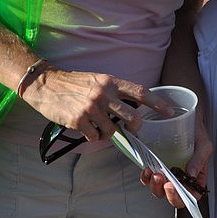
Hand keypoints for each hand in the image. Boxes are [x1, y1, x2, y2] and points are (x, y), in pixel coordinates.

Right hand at [22, 68, 172, 141]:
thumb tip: (131, 106)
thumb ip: (113, 91)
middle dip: (135, 128)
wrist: (46, 84)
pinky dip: (93, 136)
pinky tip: (85, 128)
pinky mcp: (79, 120)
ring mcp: (92, 108)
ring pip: (112, 131)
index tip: (170, 111)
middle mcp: (104, 94)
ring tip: (98, 127)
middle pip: (132, 118)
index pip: (140, 92)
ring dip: (108, 134)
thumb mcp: (97, 80)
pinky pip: (95, 137)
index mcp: (110, 82)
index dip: (157, 103)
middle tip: (132, 131)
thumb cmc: (73, 83)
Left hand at [141, 115, 212, 206]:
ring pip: (158, 189)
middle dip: (166, 193)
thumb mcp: (204, 145)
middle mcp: (180, 179)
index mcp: (195, 178)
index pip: (190, 197)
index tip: (174, 188)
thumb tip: (190, 175)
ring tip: (155, 174)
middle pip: (172, 196)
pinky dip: (146, 176)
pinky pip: (148, 177)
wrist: (184, 117)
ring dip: (154, 186)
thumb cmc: (197, 132)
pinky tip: (147, 168)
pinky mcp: (155, 165)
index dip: (181, 198)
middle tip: (164, 182)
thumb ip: (199, 160)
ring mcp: (166, 173)